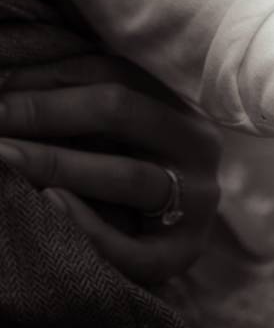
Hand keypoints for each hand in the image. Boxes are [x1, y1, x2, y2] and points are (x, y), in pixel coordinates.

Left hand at [0, 55, 221, 282]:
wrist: (159, 242)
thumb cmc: (124, 176)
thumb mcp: (115, 133)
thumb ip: (79, 108)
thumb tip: (6, 82)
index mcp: (183, 105)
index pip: (116, 73)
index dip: (51, 75)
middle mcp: (199, 148)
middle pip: (122, 112)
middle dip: (45, 111)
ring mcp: (196, 203)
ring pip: (127, 175)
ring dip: (55, 162)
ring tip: (3, 155)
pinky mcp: (181, 254)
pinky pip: (132, 247)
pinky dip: (87, 226)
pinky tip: (47, 205)